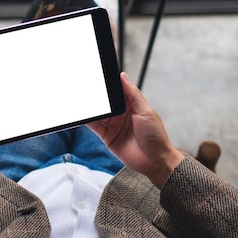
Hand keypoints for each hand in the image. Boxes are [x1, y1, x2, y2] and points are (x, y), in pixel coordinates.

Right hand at [87, 73, 183, 187]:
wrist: (155, 161)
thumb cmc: (156, 136)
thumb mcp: (146, 111)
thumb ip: (133, 94)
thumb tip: (123, 76)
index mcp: (132, 105)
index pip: (117, 91)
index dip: (108, 84)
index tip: (99, 76)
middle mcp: (121, 114)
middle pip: (105, 101)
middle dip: (96, 95)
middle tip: (86, 87)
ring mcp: (113, 125)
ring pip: (98, 113)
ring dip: (90, 107)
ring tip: (81, 100)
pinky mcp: (107, 136)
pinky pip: (94, 126)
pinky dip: (87, 120)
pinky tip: (82, 115)